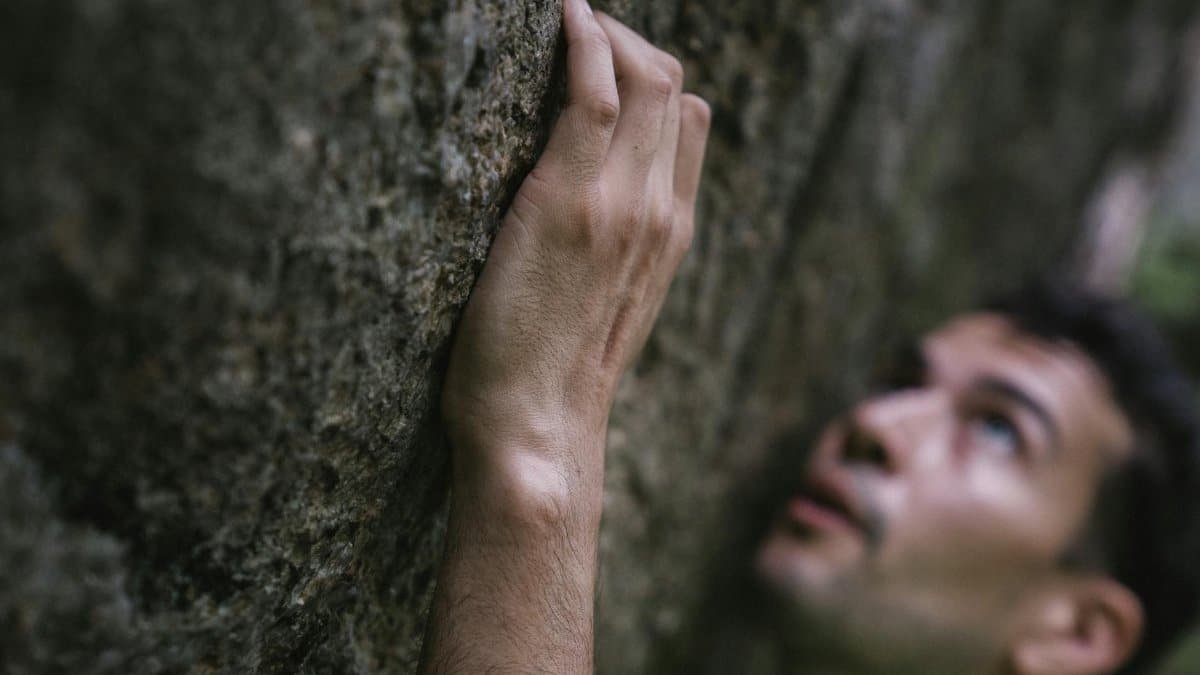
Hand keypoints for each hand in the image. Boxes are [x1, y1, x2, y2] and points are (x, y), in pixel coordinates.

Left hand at [442, 0, 710, 486]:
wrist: (537, 429)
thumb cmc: (553, 377)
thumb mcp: (605, 310)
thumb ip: (617, 251)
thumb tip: (600, 210)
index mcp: (672, 233)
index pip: (687, 120)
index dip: (648, 76)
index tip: (602, 57)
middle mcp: (660, 209)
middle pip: (669, 85)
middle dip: (626, 41)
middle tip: (575, 28)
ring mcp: (622, 202)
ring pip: (642, 77)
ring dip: (604, 33)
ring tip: (565, 17)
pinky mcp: (568, 199)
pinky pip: (591, 93)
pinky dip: (583, 40)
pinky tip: (562, 12)